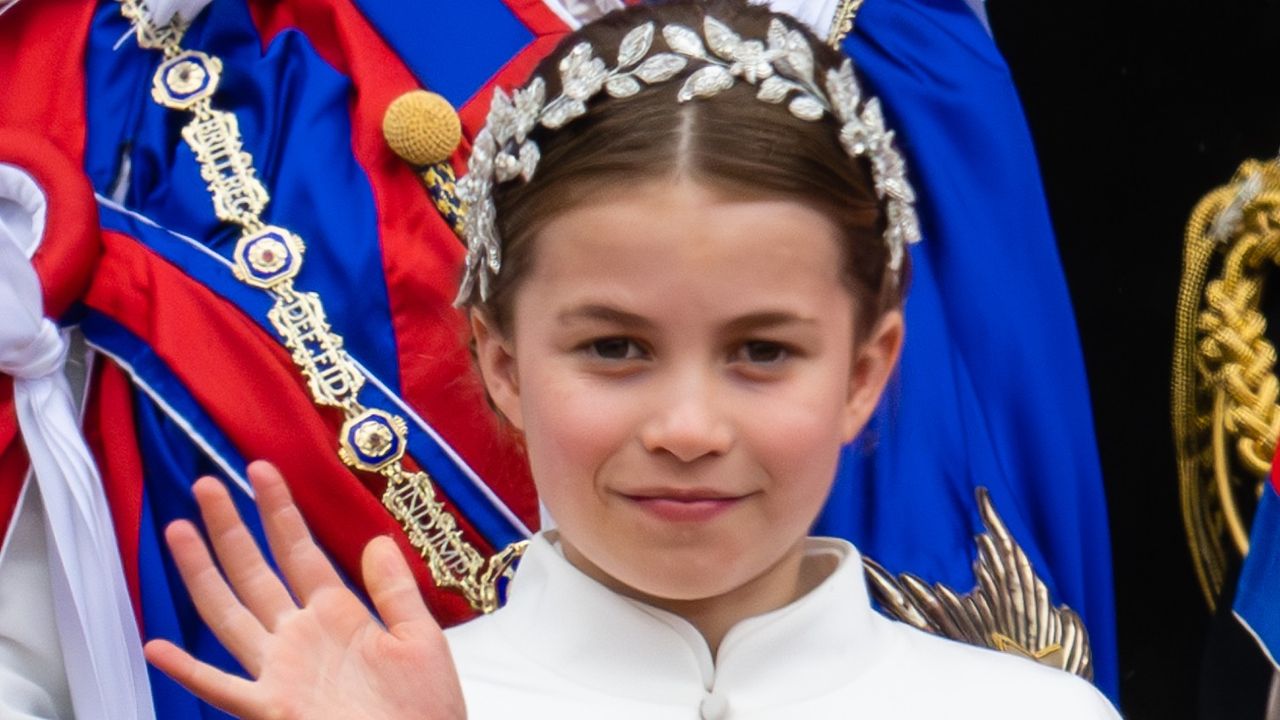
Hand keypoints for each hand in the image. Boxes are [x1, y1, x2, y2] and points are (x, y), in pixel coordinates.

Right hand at [144, 460, 465, 719]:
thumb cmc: (425, 709)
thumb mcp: (420, 639)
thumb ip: (396, 591)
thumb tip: (378, 539)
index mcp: (337, 615)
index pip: (299, 550)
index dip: (278, 510)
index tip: (261, 469)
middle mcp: (300, 636)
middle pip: (255, 571)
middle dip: (231, 527)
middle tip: (207, 482)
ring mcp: (280, 671)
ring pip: (229, 614)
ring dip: (202, 573)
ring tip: (178, 530)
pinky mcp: (272, 709)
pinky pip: (222, 687)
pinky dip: (188, 671)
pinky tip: (156, 647)